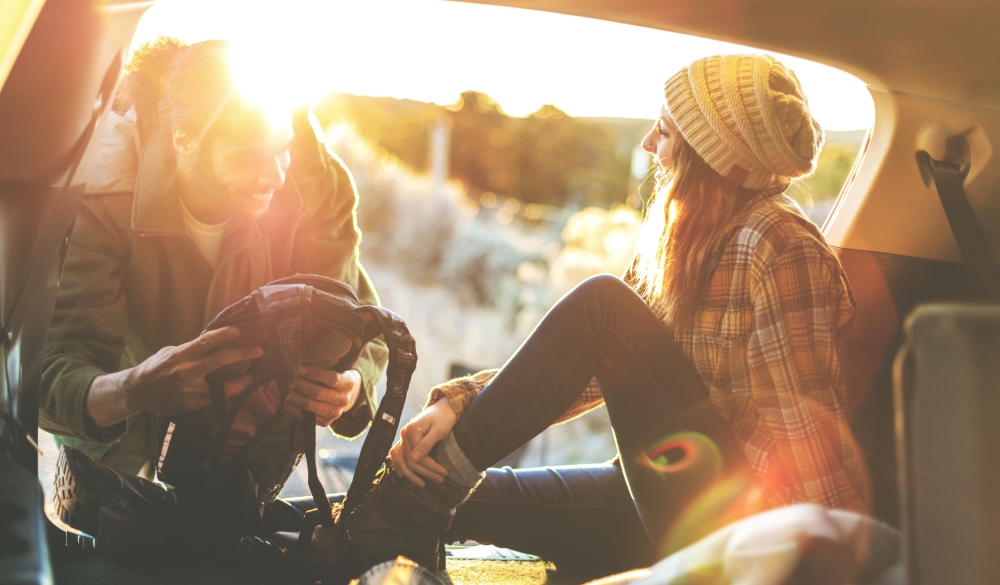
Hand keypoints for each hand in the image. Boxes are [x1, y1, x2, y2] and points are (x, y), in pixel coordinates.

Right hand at [127, 326, 261, 414]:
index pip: (205, 342)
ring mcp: (190, 390)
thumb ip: (191, 349)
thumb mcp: (171, 352)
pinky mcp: (192, 404)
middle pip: (219, 360)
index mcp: (180, 355)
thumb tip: (215, 343)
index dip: (223, 335)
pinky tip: (236, 388)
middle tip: (258, 350)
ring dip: (240, 380)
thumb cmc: (157, 367)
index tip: (237, 331)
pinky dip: (228, 392)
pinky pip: (215, 398)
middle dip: (241, 354)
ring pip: (222, 385)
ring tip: (249, 375)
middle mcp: (186, 372)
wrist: (138, 391)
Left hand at [283, 367, 361, 426]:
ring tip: (282, 388)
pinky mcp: (326, 422)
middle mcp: (344, 400)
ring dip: (293, 396)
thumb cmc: (334, 378)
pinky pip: (305, 415)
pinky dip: (292, 408)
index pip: (331, 378)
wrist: (343, 396)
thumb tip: (299, 362)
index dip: (313, 373)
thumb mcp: (336, 369)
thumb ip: (323, 366)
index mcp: (348, 383)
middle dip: (299, 384)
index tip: (299, 368)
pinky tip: (284, 400)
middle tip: (286, 377)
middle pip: (317, 392)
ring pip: (309, 405)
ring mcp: (335, 413)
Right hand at [389, 398, 456, 486]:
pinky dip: (399, 466)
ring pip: (401, 461)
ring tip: (423, 484)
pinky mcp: (406, 440)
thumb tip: (414, 460)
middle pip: (410, 461)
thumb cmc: (444, 418)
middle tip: (441, 480)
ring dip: (411, 475)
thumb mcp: (438, 431)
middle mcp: (404, 435)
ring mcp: (403, 437)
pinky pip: (398, 455)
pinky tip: (403, 475)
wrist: (444, 408)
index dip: (431, 468)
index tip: (444, 474)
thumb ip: (426, 445)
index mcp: (411, 431)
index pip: (419, 457)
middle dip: (426, 473)